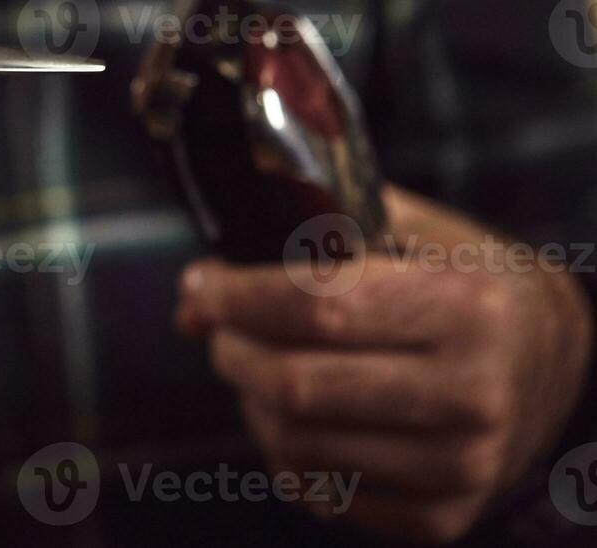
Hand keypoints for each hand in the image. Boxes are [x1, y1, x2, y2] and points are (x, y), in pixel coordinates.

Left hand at [177, 186, 593, 542]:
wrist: (550, 358)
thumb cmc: (460, 277)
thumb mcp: (404, 227)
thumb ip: (298, 237)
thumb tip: (194, 298)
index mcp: (467, 306)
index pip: (318, 305)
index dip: (237, 295)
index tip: (201, 283)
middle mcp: (473, 393)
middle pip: (295, 385)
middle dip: (231, 349)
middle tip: (218, 325)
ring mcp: (462, 466)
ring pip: (296, 445)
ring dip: (249, 401)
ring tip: (254, 364)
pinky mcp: (442, 517)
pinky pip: (321, 493)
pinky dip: (284, 452)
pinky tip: (295, 414)